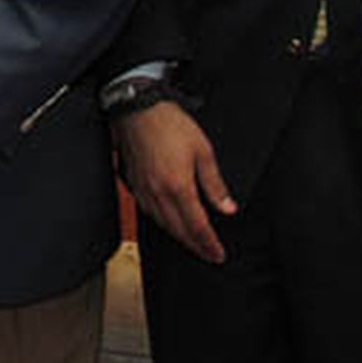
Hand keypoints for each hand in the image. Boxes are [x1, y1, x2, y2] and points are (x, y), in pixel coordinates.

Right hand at [114, 100, 236, 263]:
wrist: (138, 109)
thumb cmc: (170, 124)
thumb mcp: (203, 151)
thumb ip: (215, 184)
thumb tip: (228, 208)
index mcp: (178, 187)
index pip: (197, 226)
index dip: (209, 244)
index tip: (218, 254)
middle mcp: (158, 193)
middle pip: (178, 231)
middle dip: (195, 246)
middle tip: (208, 253)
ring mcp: (143, 189)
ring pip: (162, 224)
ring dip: (178, 236)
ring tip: (191, 241)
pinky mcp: (133, 183)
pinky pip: (148, 211)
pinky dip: (161, 222)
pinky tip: (167, 220)